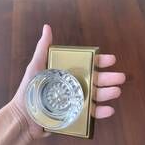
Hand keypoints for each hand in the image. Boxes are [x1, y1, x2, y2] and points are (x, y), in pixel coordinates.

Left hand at [10, 24, 125, 138]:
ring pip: (96, 96)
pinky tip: (109, 110)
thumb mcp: (35, 66)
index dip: (100, 62)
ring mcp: (76, 100)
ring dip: (108, 93)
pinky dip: (101, 112)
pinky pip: (90, 113)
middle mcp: (75, 85)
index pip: (87, 65)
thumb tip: (47, 27)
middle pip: (95, 80)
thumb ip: (42, 48)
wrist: (24, 117)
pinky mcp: (75, 115)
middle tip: (120, 77)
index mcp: (68, 73)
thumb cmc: (29, 89)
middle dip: (108, 78)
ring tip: (116, 91)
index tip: (111, 60)